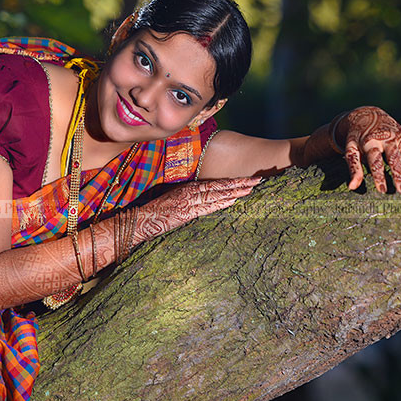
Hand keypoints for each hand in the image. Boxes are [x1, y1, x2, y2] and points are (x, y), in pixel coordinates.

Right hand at [132, 176, 259, 242]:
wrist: (143, 219)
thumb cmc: (158, 212)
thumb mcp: (176, 201)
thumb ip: (191, 199)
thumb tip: (207, 202)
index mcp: (190, 188)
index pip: (217, 184)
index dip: (234, 182)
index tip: (248, 180)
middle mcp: (191, 192)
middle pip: (220, 186)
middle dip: (240, 183)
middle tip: (257, 180)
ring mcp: (189, 201)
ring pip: (216, 194)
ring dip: (235, 191)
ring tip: (251, 188)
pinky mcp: (186, 212)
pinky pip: (206, 207)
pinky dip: (220, 203)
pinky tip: (233, 201)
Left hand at [339, 106, 400, 192]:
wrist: (367, 114)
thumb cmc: (357, 136)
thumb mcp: (351, 149)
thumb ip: (353, 168)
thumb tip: (352, 187)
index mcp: (370, 142)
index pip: (376, 161)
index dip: (379, 176)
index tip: (382, 191)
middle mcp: (386, 138)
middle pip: (393, 159)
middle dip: (398, 176)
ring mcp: (397, 136)